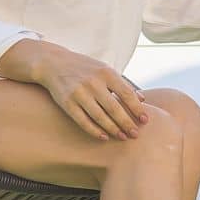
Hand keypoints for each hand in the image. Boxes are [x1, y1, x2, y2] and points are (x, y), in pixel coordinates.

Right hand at [32, 45, 148, 141]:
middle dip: (127, 123)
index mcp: (106, 73)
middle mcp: (94, 83)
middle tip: (135, 134)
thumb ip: (123, 83)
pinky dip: (94, 130)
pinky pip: (83, 121)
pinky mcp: (67, 103)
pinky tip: (104, 137)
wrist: (53, 63)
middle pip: (114, 108)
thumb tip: (142, 99)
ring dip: (113, 129)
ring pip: (100, 117)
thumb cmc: (85, 68)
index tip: (145, 120)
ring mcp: (80, 93)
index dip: (137, 109)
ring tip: (122, 137)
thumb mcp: (105, 69)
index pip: (126, 94)